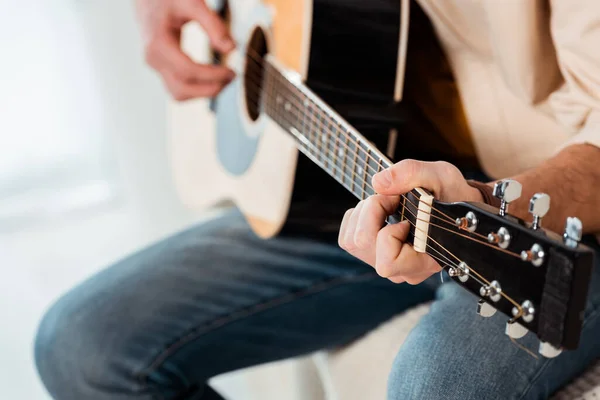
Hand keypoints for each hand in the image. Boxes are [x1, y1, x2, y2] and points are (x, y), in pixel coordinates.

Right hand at [135, 0, 235, 99]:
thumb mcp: (192, 3)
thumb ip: (213, 24)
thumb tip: (232, 49)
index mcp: (158, 43)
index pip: (187, 71)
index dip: (212, 75)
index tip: (232, 71)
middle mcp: (153, 59)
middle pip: (182, 89)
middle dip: (209, 89)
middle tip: (231, 76)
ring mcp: (156, 66)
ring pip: (179, 94)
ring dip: (203, 92)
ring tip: (224, 79)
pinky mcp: (161, 69)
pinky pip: (179, 88)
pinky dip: (197, 89)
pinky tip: (213, 77)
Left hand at [338, 160, 482, 283]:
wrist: (455, 205)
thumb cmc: (451, 194)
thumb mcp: (440, 176)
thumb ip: (413, 174)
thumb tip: (378, 183)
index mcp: (424, 261)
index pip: (387, 262)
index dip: (389, 232)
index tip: (406, 213)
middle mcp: (403, 270)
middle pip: (361, 244)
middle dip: (372, 211)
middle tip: (394, 198)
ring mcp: (387, 264)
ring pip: (351, 242)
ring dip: (363, 213)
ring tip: (387, 204)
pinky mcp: (373, 256)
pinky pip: (346, 238)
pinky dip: (357, 218)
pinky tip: (378, 212)